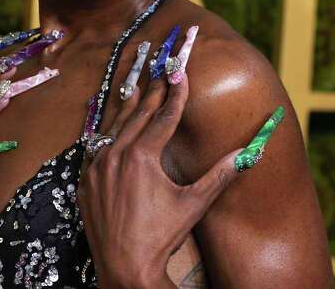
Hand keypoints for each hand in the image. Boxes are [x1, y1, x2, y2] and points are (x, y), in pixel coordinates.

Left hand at [77, 28, 244, 287]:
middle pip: (137, 115)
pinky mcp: (85, 182)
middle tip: (159, 67)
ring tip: (135, 85)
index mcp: (142, 156)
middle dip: (152, 90)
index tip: (181, 70)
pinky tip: (110, 126)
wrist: (125, 267)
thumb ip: (219, 174)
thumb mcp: (194, 204)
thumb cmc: (161, 236)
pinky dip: (106, 134)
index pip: (164, 116)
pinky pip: (96, 149)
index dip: (176, 92)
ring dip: (127, 107)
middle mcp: (116, 155)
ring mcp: (97, 168)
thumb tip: (248, 153)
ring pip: (113, 128)